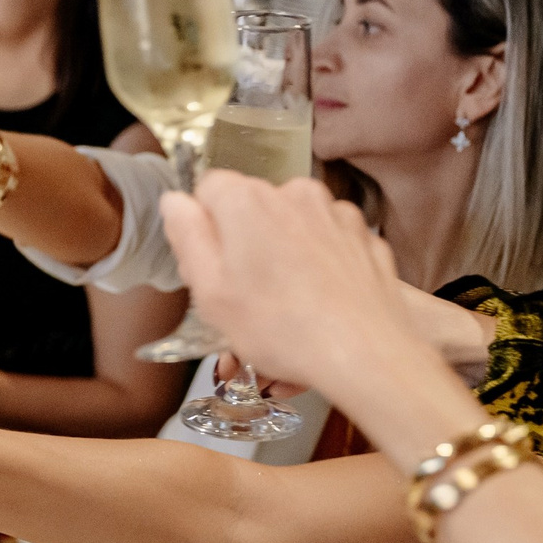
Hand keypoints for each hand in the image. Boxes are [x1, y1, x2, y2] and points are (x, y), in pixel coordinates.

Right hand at [159, 173, 428, 394]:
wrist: (366, 352)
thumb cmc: (282, 328)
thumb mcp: (209, 291)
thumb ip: (186, 235)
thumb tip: (175, 202)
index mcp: (245, 200)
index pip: (207, 190)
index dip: (203, 231)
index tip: (210, 269)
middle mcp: (292, 193)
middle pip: (250, 208)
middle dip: (243, 244)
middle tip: (244, 296)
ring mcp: (333, 212)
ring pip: (289, 225)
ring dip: (281, 255)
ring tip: (284, 305)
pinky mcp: (363, 235)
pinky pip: (325, 241)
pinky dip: (317, 264)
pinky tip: (316, 302)